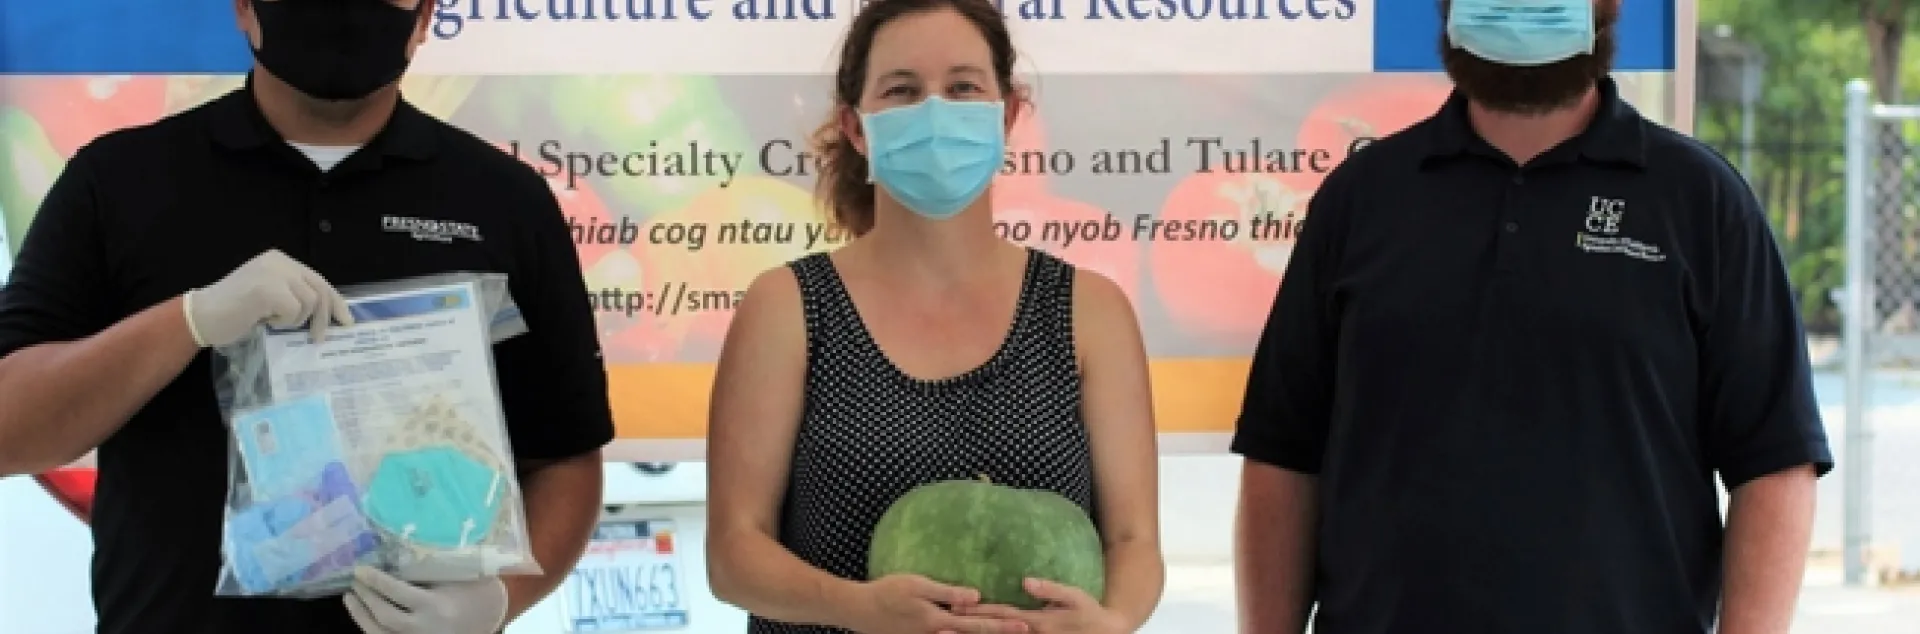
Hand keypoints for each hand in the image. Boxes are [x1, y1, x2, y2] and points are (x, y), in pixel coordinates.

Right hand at [183, 249, 352, 345]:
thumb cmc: (235, 312)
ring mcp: (273, 273)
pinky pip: (294, 311)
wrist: (202, 316)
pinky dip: (282, 321)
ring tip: (271, 320)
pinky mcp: (268, 289)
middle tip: (318, 338)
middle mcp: (279, 262)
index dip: (335, 302)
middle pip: (319, 290)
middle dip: (323, 317)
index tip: (346, 321)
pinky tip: (263, 319)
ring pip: (309, 302)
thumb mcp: (270, 297)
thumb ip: (294, 295)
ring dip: (294, 319)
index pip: (318, 280)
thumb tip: (327, 314)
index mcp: (280, 261)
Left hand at [343, 566, 507, 633]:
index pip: (398, 593)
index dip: (376, 581)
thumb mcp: (456, 576)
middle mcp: (425, 628)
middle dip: (366, 598)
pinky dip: (372, 629)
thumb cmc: (473, 592)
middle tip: (354, 581)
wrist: (488, 619)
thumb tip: (396, 550)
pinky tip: (364, 616)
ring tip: (350, 598)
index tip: (360, 569)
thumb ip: (430, 568)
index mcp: (436, 606)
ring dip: (361, 616)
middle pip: (385, 616)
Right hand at [850, 574, 1029, 633]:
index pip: (977, 625)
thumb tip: (977, 596)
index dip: (1002, 626)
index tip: (1024, 626)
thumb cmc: (887, 592)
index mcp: (939, 622)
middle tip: (1025, 632)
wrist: (858, 611)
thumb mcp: (917, 585)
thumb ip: (947, 592)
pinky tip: (971, 633)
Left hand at [955, 579, 1126, 633]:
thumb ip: (1050, 589)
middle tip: (940, 627)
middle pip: (994, 633)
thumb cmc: (1090, 612)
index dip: (977, 612)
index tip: (954, 608)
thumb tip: (1025, 580)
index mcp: (1038, 621)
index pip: (1002, 615)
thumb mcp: (1075, 596)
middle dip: (967, 630)